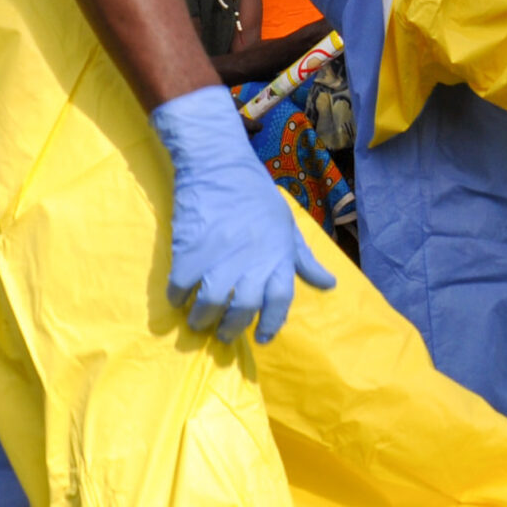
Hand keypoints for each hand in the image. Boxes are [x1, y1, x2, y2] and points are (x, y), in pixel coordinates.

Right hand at [150, 85, 335, 343]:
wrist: (219, 167)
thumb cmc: (257, 196)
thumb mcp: (288, 227)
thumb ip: (305, 260)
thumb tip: (329, 285)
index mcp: (278, 256)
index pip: (280, 300)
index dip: (271, 323)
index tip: (261, 338)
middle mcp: (252, 261)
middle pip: (243, 309)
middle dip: (231, 328)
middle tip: (223, 334)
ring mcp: (219, 258)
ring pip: (210, 305)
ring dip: (201, 320)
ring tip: (198, 322)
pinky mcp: (189, 253)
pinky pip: (180, 288)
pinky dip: (177, 299)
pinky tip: (178, 298)